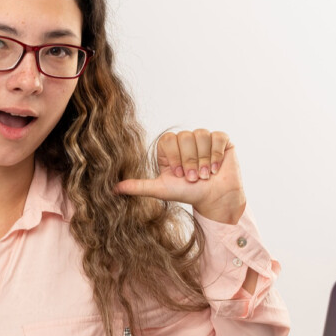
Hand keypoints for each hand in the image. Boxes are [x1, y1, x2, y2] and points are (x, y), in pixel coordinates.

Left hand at [114, 129, 246, 223]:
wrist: (214, 199)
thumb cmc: (188, 194)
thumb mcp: (161, 189)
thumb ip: (139, 186)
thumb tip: (114, 189)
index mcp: (170, 147)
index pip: (168, 139)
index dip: (174, 157)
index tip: (179, 175)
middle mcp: (186, 140)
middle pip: (185, 136)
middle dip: (189, 161)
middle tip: (193, 177)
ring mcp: (204, 139)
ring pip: (201, 135)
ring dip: (203, 160)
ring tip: (205, 175)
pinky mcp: (222, 140)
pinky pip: (218, 137)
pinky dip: (216, 155)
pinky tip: (216, 169)